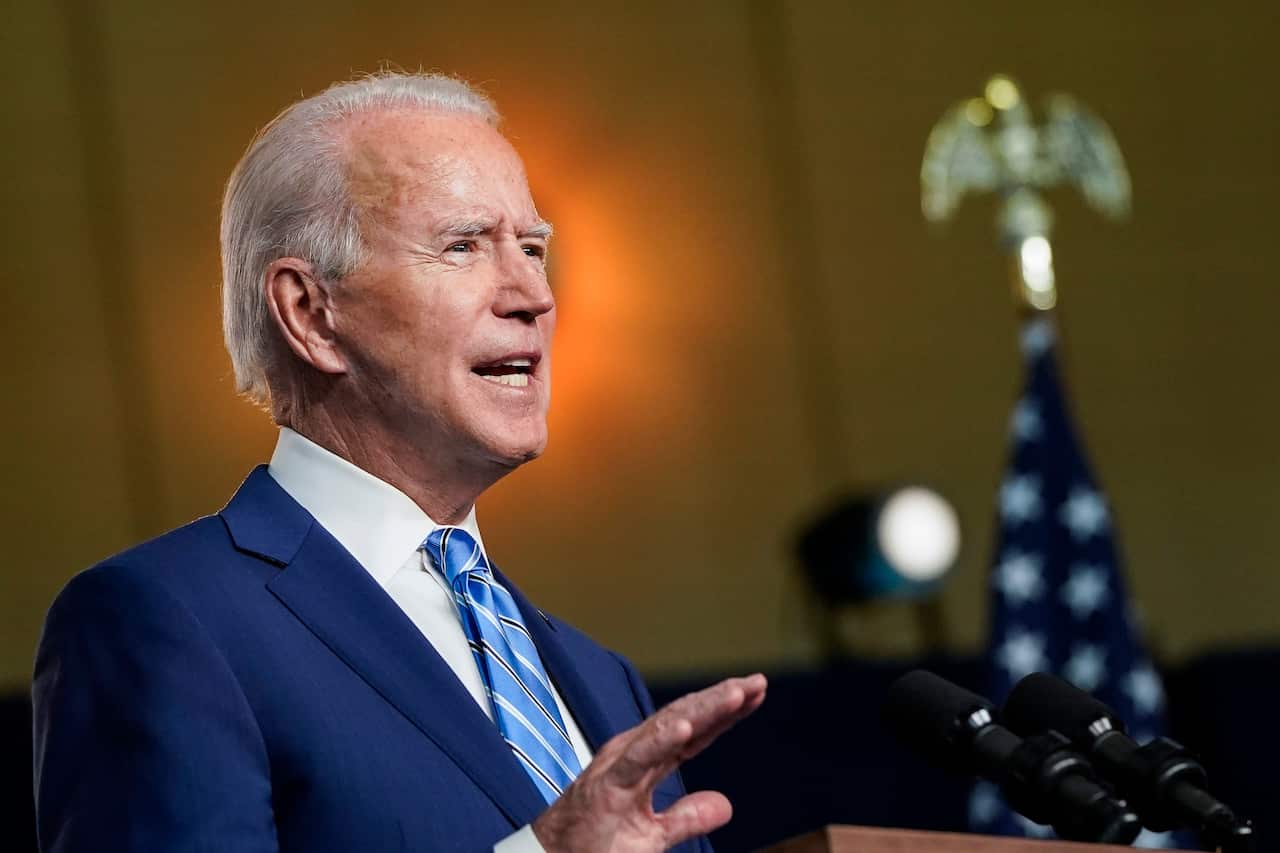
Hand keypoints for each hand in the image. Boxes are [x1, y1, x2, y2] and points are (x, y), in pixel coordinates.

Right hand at [531, 674, 766, 851]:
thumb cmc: (594, 848)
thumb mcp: (653, 836)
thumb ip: (687, 817)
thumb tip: (726, 805)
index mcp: (646, 761)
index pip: (694, 730)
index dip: (725, 711)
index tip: (757, 693)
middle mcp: (633, 753)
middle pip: (685, 718)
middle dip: (722, 700)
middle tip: (758, 682)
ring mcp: (618, 765)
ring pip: (666, 728)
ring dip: (702, 709)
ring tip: (735, 693)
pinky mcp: (605, 785)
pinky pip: (637, 758)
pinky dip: (662, 739)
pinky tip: (686, 725)